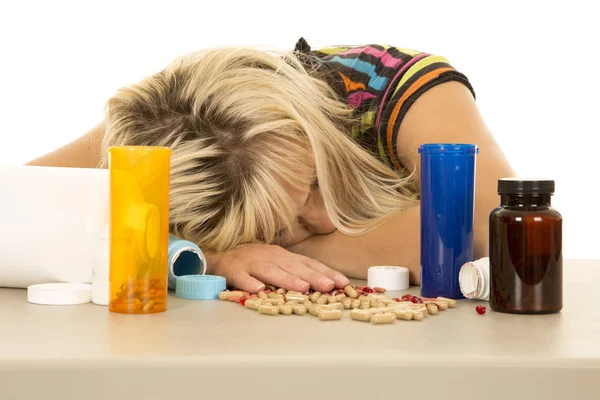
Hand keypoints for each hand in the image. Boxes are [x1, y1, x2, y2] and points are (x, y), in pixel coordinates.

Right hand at [209, 244, 349, 292]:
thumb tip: (322, 285)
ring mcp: (251, 261)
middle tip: (328, 286)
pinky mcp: (233, 269)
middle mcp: (269, 256)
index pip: (307, 263)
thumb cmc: (252, 262)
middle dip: (312, 276)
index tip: (342, 282)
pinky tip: (258, 290)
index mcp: (282, 255)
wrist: (218, 256)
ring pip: (270, 270)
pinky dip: (250, 283)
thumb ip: (294, 272)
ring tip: (302, 288)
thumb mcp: (275, 264)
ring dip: (286, 279)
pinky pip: (242, 277)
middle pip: (293, 266)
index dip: (325, 272)